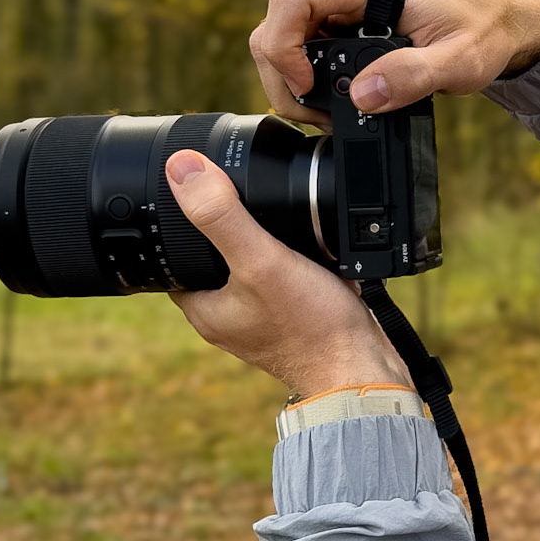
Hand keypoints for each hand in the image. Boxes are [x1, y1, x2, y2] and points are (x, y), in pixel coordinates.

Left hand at [163, 150, 412, 400]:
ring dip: (270, 247)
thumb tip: (181, 169)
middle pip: (216, 258)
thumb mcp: (261, 260)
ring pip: (253, 269)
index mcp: (204, 308)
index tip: (205, 191)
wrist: (364, 371)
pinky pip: (286, 284)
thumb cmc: (313, 327)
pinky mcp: (295, 324)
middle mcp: (228, 319)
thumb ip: (221, 216)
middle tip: (253, 203)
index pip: (175, 253)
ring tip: (290, 228)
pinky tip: (317, 255)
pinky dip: (298, 265)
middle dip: (234, 229)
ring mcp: (263, 324)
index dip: (185, 218)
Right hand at [248, 0, 539, 124]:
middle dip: (282, 75)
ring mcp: (341, 5)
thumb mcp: (459, 60)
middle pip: (276, 23)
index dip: (282, 43)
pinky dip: (309, 79)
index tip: (305, 85)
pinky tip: (335, 104)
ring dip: (293, 81)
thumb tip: (363, 96)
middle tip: (316, 117)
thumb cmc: (484, 29)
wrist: (501, 18)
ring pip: (285, 37)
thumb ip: (414, 76)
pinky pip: (307, 47)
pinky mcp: (345, 24)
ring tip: (327, 116)